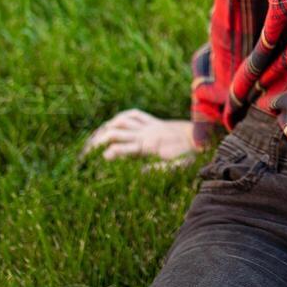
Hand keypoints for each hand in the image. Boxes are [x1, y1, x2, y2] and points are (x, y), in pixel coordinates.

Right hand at [82, 109, 198, 170]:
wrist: (200, 137)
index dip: (111, 153)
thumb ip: (157, 170)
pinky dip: (121, 116)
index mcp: (149, 146)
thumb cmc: (189, 155)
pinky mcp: (153, 121)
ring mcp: (148, 125)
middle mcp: (146, 133)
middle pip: (117, 133)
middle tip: (87, 151)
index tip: (100, 159)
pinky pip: (134, 114)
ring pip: (121, 121)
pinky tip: (112, 122)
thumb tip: (139, 173)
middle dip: (100, 140)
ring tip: (94, 138)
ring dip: (106, 127)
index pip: (124, 148)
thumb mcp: (176, 167)